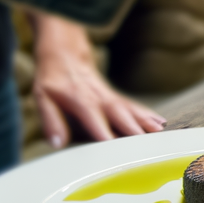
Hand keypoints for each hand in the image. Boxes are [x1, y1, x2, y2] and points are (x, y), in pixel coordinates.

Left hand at [31, 15, 163, 148]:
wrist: (65, 56)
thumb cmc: (52, 80)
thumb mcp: (42, 98)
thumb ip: (51, 121)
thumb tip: (57, 143)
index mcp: (81, 101)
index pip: (95, 119)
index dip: (104, 133)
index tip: (114, 147)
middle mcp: (100, 99)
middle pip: (120, 115)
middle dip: (134, 129)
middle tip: (146, 144)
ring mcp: (111, 97)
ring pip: (132, 110)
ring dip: (146, 122)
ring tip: (160, 133)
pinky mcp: (116, 98)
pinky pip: (135, 106)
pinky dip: (148, 115)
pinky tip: (161, 123)